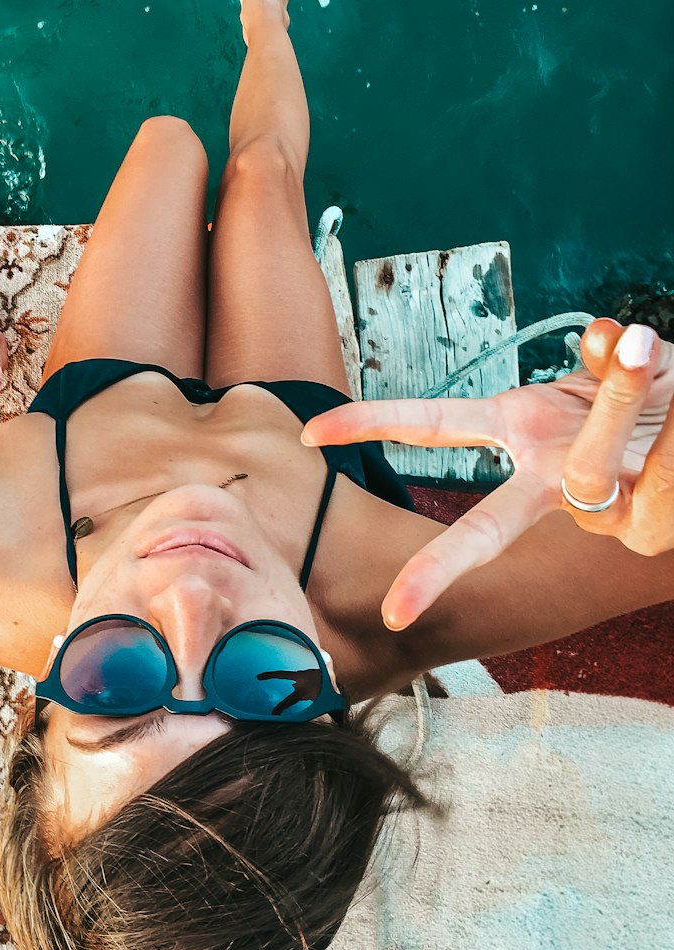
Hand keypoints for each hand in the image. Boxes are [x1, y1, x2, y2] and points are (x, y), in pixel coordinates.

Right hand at [301, 319, 673, 628]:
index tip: (311, 434)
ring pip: (591, 471)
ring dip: (624, 399)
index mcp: (520, 426)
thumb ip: (611, 356)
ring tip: (645, 352)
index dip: (368, 425)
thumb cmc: (654, 397)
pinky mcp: (641, 526)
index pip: (430, 426)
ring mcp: (590, 505)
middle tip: (396, 613)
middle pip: (482, 528)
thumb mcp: (625, 362)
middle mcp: (543, 475)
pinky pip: (655, 484)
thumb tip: (608, 336)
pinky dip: (672, 431)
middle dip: (438, 570)